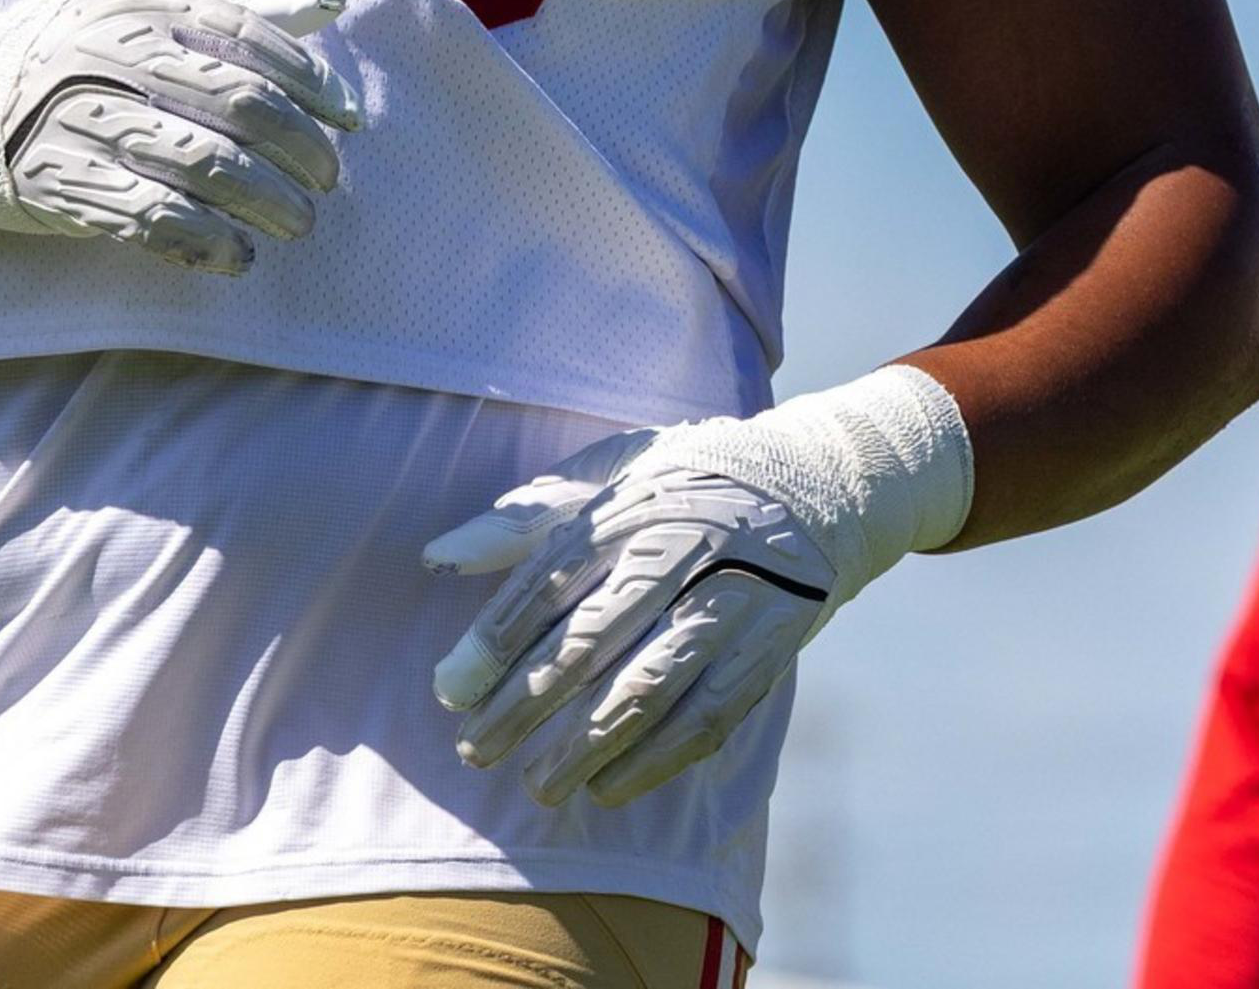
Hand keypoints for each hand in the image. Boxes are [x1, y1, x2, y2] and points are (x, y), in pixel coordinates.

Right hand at [0, 0, 361, 271]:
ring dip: (265, 201)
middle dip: (299, 147)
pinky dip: (205, 242)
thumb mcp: (139, 11)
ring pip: (203, 166)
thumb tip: (334, 3)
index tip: (347, 117)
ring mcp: (80, 120)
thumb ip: (238, 8)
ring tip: (297, 222)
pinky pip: (149, 218)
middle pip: (237, 104)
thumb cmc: (66, 54)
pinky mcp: (58, 184)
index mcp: (137, 4)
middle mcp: (109, 55)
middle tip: (328, 177)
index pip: (248, 36)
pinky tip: (236, 255)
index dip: (310, 80)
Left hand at [423, 367, 971, 806]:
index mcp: (635, 505)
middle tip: (475, 751)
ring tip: (536, 786)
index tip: (449, 690)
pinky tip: (607, 788)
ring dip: (585, 746)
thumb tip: (438, 554)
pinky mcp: (769, 647)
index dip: (494, 642)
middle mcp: (683, 552)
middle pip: (589, 642)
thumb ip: (529, 515)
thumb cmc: (693, 478)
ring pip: (647, 688)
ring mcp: (732, 603)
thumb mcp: (616, 471)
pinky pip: (708, 717)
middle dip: (524, 706)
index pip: (549, 579)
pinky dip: (655, 760)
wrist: (821, 485)